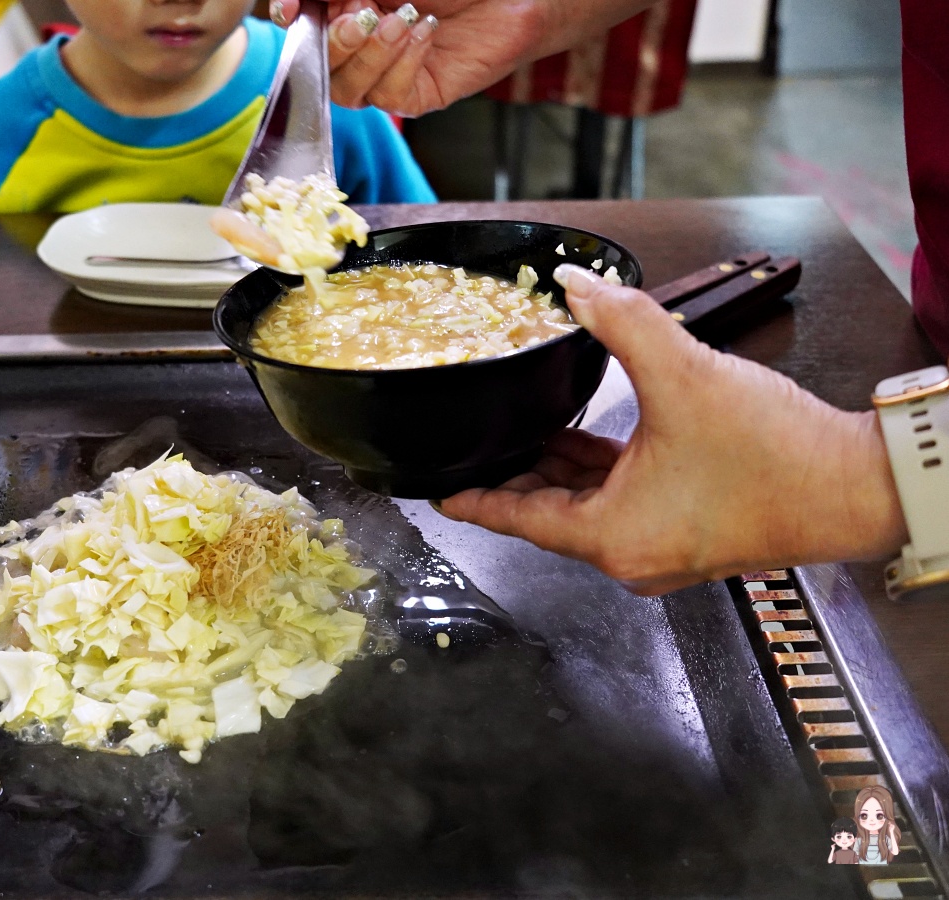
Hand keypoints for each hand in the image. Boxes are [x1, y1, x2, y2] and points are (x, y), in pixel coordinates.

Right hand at [270, 0, 651, 115]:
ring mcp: (388, 75)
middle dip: (336, 39)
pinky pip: (390, 97)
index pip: (301, 26)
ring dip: (370, 54)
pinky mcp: (417, 96)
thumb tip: (294, 0)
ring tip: (402, 19)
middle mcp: (361, 46)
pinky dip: (402, 63)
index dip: (290, 21)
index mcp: (345, 9)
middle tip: (363, 11)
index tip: (289, 11)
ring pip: (348, 89)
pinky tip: (425, 32)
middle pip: (318, 64)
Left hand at [438, 264, 908, 595]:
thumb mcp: (683, 375)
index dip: (471, 501)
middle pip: (546, 513)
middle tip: (473, 447)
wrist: (856, 486)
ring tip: (520, 429)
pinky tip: (580, 435)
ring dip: (555, 468)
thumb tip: (575, 285)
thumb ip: (621, 322)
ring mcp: (658, 548)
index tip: (435, 495)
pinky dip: (596, 471)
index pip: (516, 519)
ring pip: (583, 506)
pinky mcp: (683, 533)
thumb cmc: (777, 454)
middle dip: (511, 475)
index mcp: (612, 537)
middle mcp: (629, 554)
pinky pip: (619, 501)